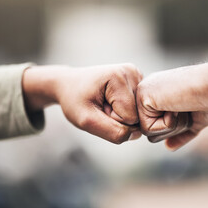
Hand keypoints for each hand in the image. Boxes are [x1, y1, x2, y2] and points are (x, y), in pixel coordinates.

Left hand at [22, 63, 142, 143]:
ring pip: (138, 113)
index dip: (112, 120)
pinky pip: (137, 108)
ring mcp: (137, 76)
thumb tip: (137, 134)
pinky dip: (124, 110)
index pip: (130, 117)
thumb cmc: (74, 100)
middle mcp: (132, 72)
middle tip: (101, 106)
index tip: (98, 107)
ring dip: (121, 115)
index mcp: (119, 76)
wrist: (69, 85)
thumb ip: (112, 132)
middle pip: (137, 115)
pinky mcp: (138, 82)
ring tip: (105, 103)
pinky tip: (112, 101)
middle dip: (118, 117)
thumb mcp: (86, 120)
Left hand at [136, 52, 207, 150]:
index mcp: (159, 94)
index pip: (158, 128)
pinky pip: (148, 129)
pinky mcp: (142, 96)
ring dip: (173, 126)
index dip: (179, 127)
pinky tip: (178, 105)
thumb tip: (168, 147)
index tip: (192, 108)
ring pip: (149, 134)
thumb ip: (182, 132)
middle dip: (175, 128)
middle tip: (188, 106)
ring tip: (184, 104)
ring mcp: (144, 92)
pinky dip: (169, 123)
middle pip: (151, 133)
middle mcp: (149, 91)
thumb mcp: (197, 119)